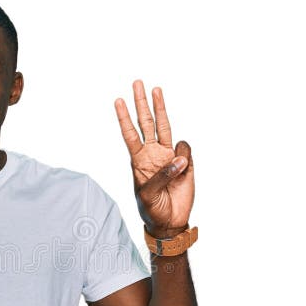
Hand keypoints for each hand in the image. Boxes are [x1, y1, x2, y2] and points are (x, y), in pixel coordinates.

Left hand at [115, 80, 194, 235]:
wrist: (169, 221)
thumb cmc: (151, 208)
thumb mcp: (147, 194)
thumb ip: (160, 175)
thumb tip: (179, 158)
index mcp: (139, 160)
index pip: (130, 134)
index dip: (124, 118)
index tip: (118, 100)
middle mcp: (153, 154)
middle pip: (146, 122)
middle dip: (141, 103)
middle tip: (137, 83)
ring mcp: (170, 157)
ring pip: (165, 126)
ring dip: (160, 108)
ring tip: (156, 90)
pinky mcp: (186, 164)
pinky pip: (186, 149)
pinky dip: (185, 154)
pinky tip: (183, 166)